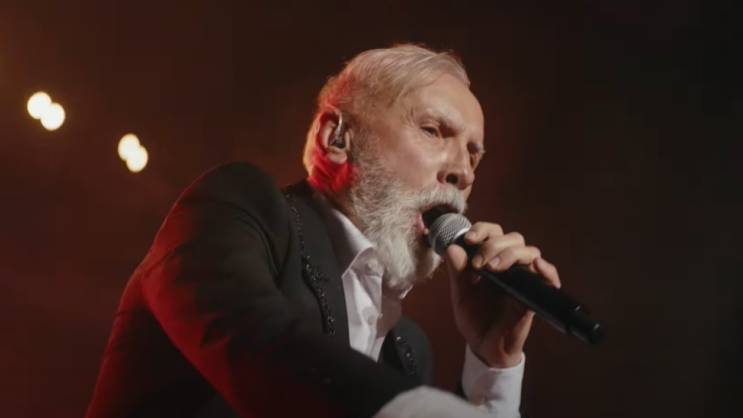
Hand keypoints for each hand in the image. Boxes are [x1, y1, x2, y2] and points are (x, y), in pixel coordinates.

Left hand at [444, 222, 560, 367]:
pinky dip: (547, 269)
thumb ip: (457, 272)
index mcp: (490, 260)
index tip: (469, 240)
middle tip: (478, 264)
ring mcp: (523, 279)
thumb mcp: (460, 294)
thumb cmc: (474, 318)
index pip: (493, 232)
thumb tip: (453, 247)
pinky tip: (537, 266)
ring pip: (529, 252)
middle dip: (493, 244)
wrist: (484, 346)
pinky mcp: (534, 296)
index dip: (483, 230)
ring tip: (492, 268)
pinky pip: (549, 278)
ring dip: (511, 254)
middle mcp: (509, 266)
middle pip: (513, 238)